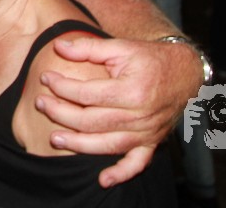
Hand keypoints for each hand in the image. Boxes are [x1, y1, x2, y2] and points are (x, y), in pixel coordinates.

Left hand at [35, 35, 201, 187]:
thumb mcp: (121, 46)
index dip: (62, 87)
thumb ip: (89, 47)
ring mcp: (147, 133)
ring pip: (107, 145)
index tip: (45, 79)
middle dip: (61, 114)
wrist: (185, 72)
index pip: (87, 94)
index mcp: (132, 90)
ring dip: (78, 144)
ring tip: (55, 138)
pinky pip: (136, 163)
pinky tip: (103, 179)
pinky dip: (121, 174)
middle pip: (91, 121)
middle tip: (40, 104)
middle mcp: (140, 116)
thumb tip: (58, 47)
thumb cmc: (150, 58)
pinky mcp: (152, 143)